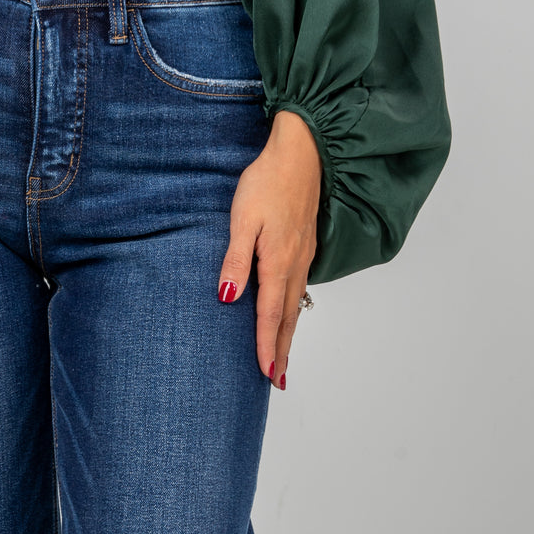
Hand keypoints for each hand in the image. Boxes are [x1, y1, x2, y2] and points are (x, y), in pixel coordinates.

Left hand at [216, 110, 322, 389]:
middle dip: (281, 352)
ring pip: (296, 305)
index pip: (269, 316)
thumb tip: (229, 298)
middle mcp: (295, 265)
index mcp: (277, 262)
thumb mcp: (242, 219)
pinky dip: (293, 312)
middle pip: (288, 319)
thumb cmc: (266, 182)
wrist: (302, 152)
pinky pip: (299, 289)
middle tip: (278, 381)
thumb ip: (235, 260)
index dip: (266, 348)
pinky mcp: (304, 246)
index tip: (265, 375)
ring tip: (283, 359)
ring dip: (289, 335)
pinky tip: (289, 316)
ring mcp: (303, 256)